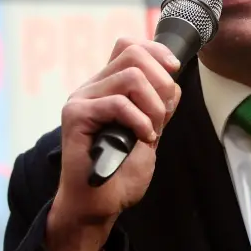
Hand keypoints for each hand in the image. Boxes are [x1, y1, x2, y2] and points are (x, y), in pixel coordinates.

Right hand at [47, 37, 181, 250]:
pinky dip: (140, 121)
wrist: (98, 205)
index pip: (129, 45)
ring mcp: (81, 99)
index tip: (174, 71)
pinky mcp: (76, 115)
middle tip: (163, 113)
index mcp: (107, 88)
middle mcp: (92, 88)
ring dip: (153, 105)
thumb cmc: (120, 173)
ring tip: (151, 131)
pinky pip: (118, 103)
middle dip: (161, 80)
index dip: (157, 51)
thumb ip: (159, 106)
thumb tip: (172, 80)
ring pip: (131, 76)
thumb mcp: (150, 132)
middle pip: (132, 52)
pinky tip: (143, 139)